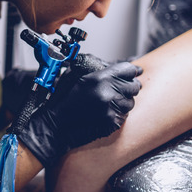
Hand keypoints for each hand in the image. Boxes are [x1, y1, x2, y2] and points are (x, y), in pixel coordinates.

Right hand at [17, 60, 141, 166]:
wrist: (56, 125)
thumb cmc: (62, 100)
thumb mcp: (74, 77)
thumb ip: (96, 70)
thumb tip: (113, 66)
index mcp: (98, 78)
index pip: (127, 69)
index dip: (132, 70)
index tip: (135, 72)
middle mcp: (108, 92)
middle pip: (134, 85)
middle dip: (129, 86)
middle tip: (123, 88)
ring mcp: (112, 108)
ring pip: (131, 101)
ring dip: (124, 100)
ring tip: (110, 102)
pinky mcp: (113, 122)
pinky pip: (124, 115)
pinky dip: (118, 113)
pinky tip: (106, 112)